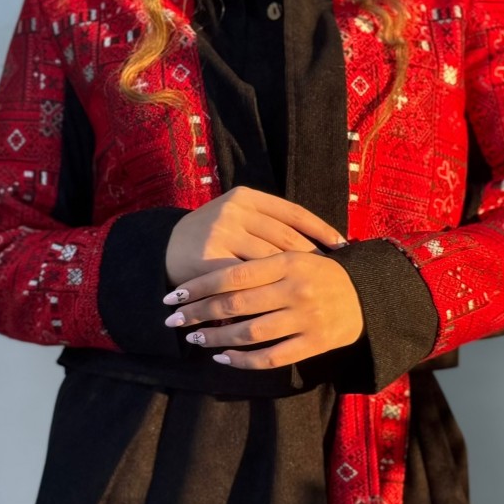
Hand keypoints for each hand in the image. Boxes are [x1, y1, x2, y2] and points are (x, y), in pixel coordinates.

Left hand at [162, 250, 364, 369]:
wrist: (368, 296)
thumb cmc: (321, 273)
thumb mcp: (295, 256)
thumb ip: (260, 265)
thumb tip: (210, 280)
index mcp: (288, 261)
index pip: (232, 274)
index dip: (199, 286)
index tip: (174, 296)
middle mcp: (296, 289)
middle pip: (235, 304)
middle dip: (199, 313)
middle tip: (174, 320)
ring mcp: (306, 318)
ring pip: (249, 333)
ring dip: (216, 338)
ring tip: (195, 339)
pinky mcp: (315, 344)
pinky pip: (271, 357)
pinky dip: (243, 361)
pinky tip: (223, 359)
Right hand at [164, 185, 347, 287]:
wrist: (161, 250)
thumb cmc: (209, 237)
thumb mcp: (236, 218)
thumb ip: (267, 224)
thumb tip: (317, 244)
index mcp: (247, 197)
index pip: (293, 213)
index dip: (320, 230)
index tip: (343, 247)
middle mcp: (234, 210)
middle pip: (285, 238)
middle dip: (310, 260)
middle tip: (334, 277)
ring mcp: (221, 233)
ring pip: (269, 262)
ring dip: (291, 280)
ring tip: (315, 292)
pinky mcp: (210, 259)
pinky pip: (246, 282)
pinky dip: (264, 295)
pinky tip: (282, 306)